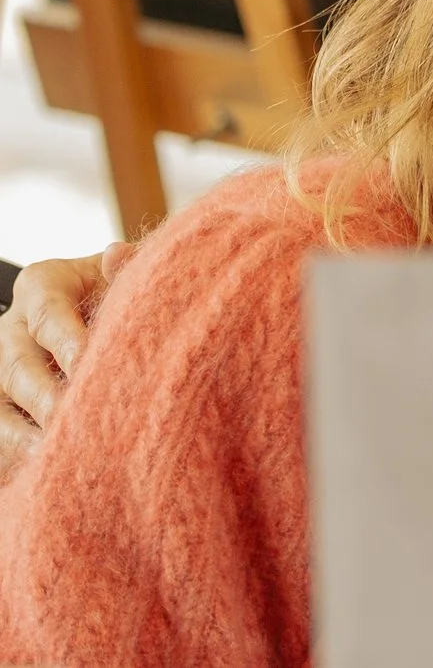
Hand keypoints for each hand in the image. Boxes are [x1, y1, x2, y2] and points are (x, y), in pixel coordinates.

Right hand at [0, 243, 131, 478]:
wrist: (97, 316)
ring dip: (29, 435)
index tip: (89, 364)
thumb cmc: (118, 293)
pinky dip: (20, 457)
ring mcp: (0, 374)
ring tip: (64, 454)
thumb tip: (115, 254)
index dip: (67, 340)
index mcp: (42, 287)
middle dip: (48, 397)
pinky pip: (0, 439)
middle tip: (79, 418)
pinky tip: (50, 472)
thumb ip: (125, 269)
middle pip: (19, 368)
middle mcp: (12, 330)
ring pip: (1, 411)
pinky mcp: (0, 410)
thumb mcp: (122, 275)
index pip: (46, 314)